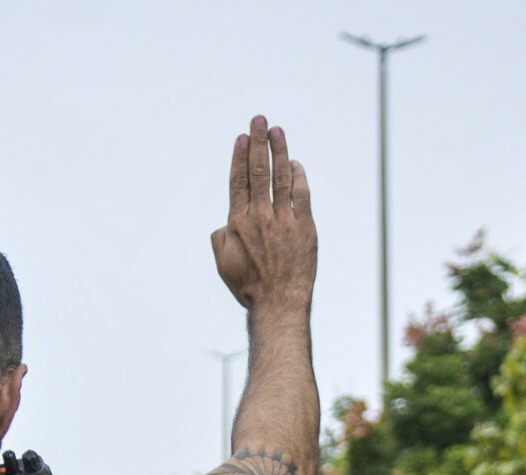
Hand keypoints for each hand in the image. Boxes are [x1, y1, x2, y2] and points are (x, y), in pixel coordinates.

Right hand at [211, 116, 316, 313]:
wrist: (278, 303)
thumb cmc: (249, 287)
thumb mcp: (223, 264)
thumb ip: (221, 238)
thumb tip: (226, 223)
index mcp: (238, 223)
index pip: (238, 180)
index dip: (239, 156)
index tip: (242, 137)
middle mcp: (260, 217)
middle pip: (258, 171)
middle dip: (258, 142)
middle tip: (259, 119)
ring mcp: (284, 220)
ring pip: (281, 177)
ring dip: (279, 151)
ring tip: (277, 131)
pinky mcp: (304, 227)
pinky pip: (302, 195)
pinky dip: (299, 177)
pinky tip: (296, 163)